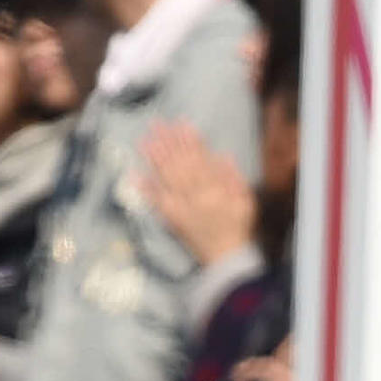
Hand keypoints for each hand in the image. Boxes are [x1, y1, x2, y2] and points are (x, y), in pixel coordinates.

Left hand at [137, 121, 256, 264]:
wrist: (227, 257)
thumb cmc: (238, 227)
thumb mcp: (246, 201)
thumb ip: (235, 178)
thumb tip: (223, 155)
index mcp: (215, 189)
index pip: (200, 159)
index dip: (190, 140)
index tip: (181, 123)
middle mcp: (196, 195)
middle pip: (179, 164)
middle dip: (168, 143)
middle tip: (156, 123)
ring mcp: (183, 207)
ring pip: (167, 178)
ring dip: (154, 159)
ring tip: (143, 141)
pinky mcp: (173, 218)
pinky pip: (158, 202)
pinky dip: (146, 189)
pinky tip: (134, 175)